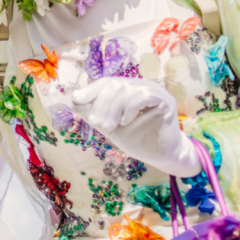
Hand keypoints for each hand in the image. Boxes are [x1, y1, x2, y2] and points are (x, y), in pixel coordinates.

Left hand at [71, 78, 200, 177]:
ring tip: (109, 127)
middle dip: (101, 103)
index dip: (91, 89)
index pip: (107, 82)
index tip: (76, 99)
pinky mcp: (166, 101)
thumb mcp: (109, 126)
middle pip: (115, 84)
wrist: (160, 156)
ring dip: (113, 108)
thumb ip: (93, 114)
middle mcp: (142, 86)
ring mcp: (155, 92)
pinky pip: (144, 95)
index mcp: (129, 89)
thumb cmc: (136, 140)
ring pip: (127, 89)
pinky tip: (125, 122)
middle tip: (97, 123)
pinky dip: (130, 108)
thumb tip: (74, 101)